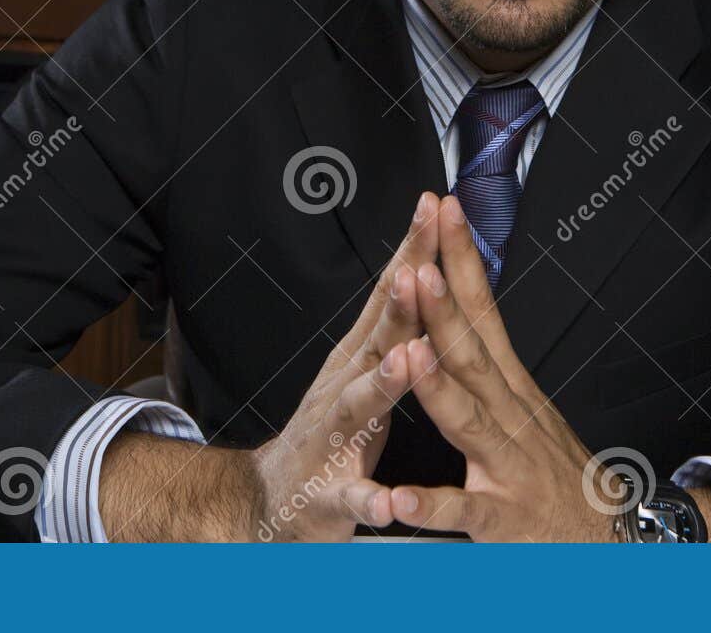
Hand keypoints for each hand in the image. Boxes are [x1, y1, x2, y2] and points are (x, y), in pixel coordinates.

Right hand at [247, 191, 441, 539]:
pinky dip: (369, 500)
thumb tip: (423, 263)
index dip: (412, 250)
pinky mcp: (331, 496)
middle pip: (376, 338)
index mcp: (361, 358)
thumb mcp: (364, 368)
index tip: (434, 207)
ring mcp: (334, 440)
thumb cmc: (335, 431)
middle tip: (420, 266)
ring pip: (359, 406)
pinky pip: (352, 498)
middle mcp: (344, 388)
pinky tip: (385, 503)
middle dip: (399, 303)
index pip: (391, 295)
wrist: (276, 502)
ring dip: (382, 383)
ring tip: (406, 360)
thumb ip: (394, 323)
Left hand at [385, 196, 619, 540]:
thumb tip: (463, 304)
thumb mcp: (526, 406)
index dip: (463, 260)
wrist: (613, 540)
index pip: (484, 311)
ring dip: (437, 386)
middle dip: (443, 308)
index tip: (445, 211)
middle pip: (473, 353)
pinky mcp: (505, 518)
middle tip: (415, 263)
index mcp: (510, 387)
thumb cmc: (556, 473)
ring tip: (409, 354)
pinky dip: (433, 506)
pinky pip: (465, 512)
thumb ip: (490, 362)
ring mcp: (509, 465)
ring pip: (469, 420)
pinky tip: (400, 500)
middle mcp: (511, 416)